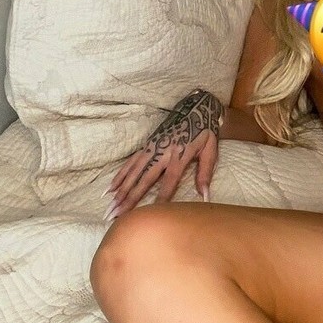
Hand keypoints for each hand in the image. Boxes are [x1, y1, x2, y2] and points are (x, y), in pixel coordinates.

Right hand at [104, 89, 223, 219]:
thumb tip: (205, 197)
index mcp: (180, 155)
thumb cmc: (205, 131)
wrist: (195, 107)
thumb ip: (205, 173)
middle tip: (116, 214)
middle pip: (144, 179)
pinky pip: (130, 163)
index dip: (160, 198)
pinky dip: (120, 176)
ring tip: (111, 205)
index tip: (150, 214)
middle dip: (130, 198)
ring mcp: (151, 149)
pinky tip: (111, 188)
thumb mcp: (211, 150)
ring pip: (133, 172)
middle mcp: (162, 152)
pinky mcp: (146, 145)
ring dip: (121, 190)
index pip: (169, 181)